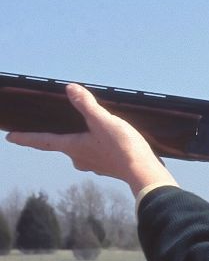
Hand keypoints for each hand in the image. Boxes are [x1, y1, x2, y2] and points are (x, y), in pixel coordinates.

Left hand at [4, 83, 176, 195]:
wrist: (144, 172)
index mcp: (73, 146)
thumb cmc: (122, 147)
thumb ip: (86, 105)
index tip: (11, 138)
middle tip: (56, 130)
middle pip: (64, 145)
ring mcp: (94, 165)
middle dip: (61, 138)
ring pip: (81, 151)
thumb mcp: (103, 121)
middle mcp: (80, 158)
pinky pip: (98, 155)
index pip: (43, 141)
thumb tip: (70, 89)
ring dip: (82, 143)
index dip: (26, 138)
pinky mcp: (109, 168)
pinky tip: (109, 144)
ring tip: (90, 133)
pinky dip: (99, 148)